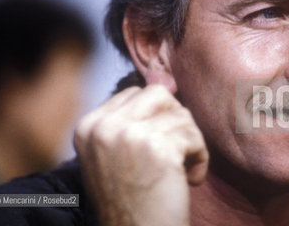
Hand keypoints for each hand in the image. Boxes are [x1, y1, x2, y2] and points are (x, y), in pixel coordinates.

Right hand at [74, 85, 208, 225]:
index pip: (134, 93)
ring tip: (182, 169)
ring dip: (190, 142)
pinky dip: (200, 158)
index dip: (156, 116)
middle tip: (177, 149)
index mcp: (88, 126)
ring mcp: (129, 134)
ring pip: (181, 114)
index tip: (159, 144)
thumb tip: (165, 88)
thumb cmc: (131, 201)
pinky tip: (190, 179)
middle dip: (175, 120)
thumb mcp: (112, 156)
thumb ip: (128, 123)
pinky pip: (194, 136)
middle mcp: (104, 126)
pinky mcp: (157, 147)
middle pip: (158, 94)